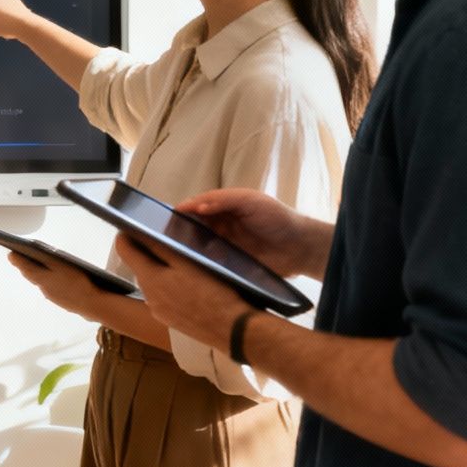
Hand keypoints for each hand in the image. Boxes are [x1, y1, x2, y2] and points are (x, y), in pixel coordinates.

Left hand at [7, 251, 112, 317]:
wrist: (92, 304)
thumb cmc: (77, 281)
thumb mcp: (61, 264)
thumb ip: (45, 258)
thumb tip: (30, 253)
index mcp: (41, 279)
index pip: (25, 267)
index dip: (17, 259)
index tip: (10, 253)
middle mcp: (44, 289)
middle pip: (32, 275)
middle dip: (26, 266)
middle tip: (20, 258)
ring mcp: (53, 297)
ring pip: (42, 282)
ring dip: (37, 273)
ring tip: (36, 264)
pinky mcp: (62, 301)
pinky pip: (51, 288)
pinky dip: (49, 281)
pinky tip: (54, 278)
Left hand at [113, 233, 252, 350]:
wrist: (233, 330)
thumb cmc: (213, 292)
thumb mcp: (189, 263)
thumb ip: (161, 248)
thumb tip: (138, 232)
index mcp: (149, 278)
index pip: (123, 250)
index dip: (126, 235)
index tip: (135, 227)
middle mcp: (147, 296)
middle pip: (138, 267)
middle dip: (147, 253)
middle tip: (167, 243)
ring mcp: (157, 311)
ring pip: (151, 283)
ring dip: (159, 272)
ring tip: (181, 265)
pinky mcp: (169, 321)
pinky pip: (161, 298)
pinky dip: (168, 289)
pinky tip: (187, 287)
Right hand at [180, 188, 330, 279]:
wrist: (301, 247)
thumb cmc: (277, 217)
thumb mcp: (250, 200)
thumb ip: (224, 200)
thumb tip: (197, 207)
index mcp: (223, 207)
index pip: (196, 207)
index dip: (183, 211)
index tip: (167, 217)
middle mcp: (221, 226)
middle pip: (193, 227)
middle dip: (180, 230)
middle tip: (165, 237)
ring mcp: (225, 246)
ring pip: (199, 246)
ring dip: (188, 248)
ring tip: (174, 253)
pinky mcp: (231, 264)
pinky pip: (211, 264)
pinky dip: (201, 264)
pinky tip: (193, 266)